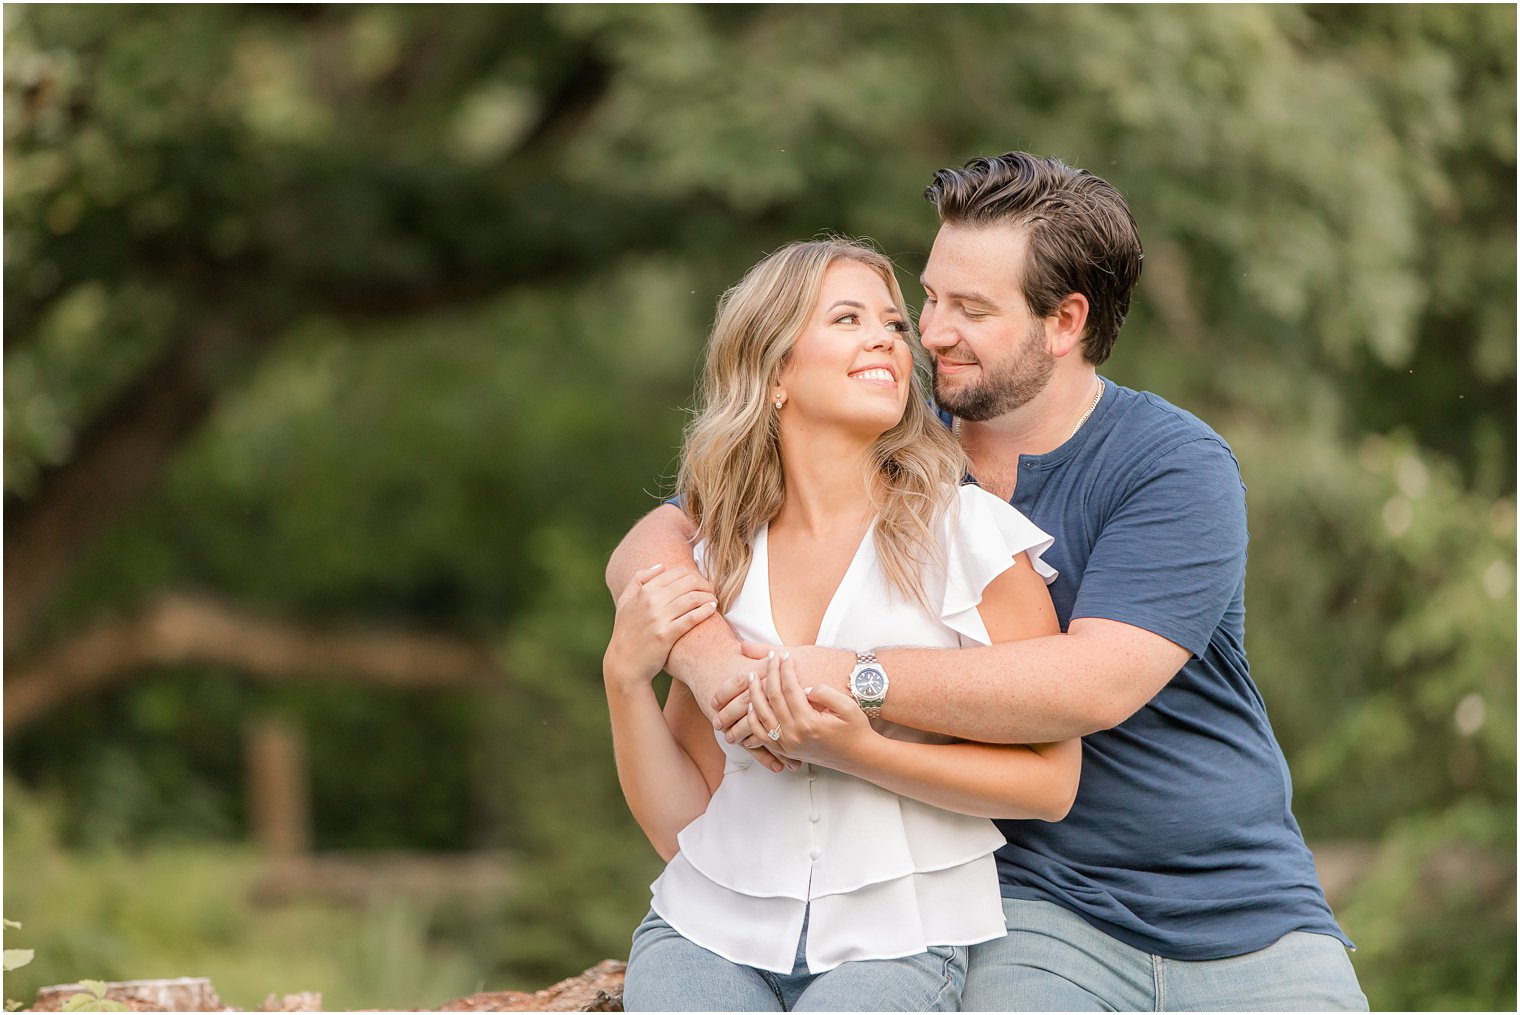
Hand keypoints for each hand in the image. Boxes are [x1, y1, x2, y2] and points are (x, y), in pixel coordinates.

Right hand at [604, 564, 717, 690]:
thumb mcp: (625, 601)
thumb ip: (638, 579)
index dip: (693, 574)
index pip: (676, 572)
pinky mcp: (667, 635)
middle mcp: (651, 601)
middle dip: (704, 584)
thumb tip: (661, 566)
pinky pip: (692, 618)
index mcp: (644, 590)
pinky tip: (712, 609)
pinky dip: (705, 610)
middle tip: (711, 591)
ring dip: (708, 596)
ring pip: (692, 598)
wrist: (624, 663)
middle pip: (688, 583)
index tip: (700, 582)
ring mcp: (659, 619)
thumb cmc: (626, 631)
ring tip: (713, 600)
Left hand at [713, 642, 850, 749]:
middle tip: (768, 659)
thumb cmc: (856, 729)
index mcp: (808, 723)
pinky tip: (752, 705)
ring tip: (752, 677)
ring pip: (761, 717)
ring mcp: (787, 746)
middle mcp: (794, 736)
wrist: (859, 756)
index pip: (790, 689)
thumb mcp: (847, 706)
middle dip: (769, 675)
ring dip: (754, 695)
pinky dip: (753, 719)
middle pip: (772, 699)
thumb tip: (804, 688)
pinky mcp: (786, 751)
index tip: (786, 655)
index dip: (786, 669)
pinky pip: (761, 735)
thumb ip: (825, 693)